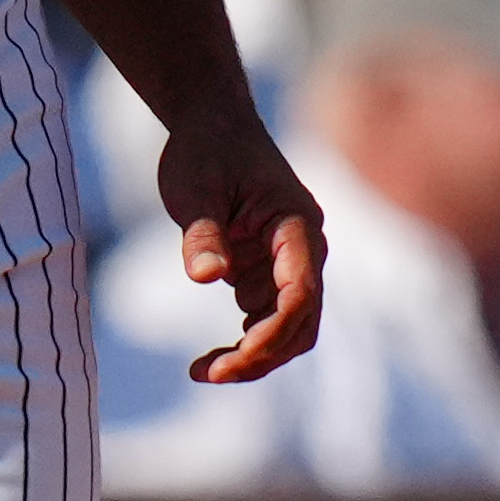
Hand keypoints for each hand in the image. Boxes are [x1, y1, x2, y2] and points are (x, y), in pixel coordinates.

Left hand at [151, 98, 330, 385]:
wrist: (213, 125)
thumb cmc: (207, 151)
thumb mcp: (195, 190)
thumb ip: (202, 235)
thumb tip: (205, 277)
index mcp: (296, 226)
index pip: (300, 294)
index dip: (271, 334)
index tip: (228, 362)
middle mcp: (304, 250)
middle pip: (303, 322)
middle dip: (264, 356)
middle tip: (210, 375)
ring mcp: (289, 263)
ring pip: (291, 328)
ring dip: (256, 356)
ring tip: (204, 372)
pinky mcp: (269, 271)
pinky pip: (268, 319)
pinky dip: (246, 343)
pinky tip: (209, 359)